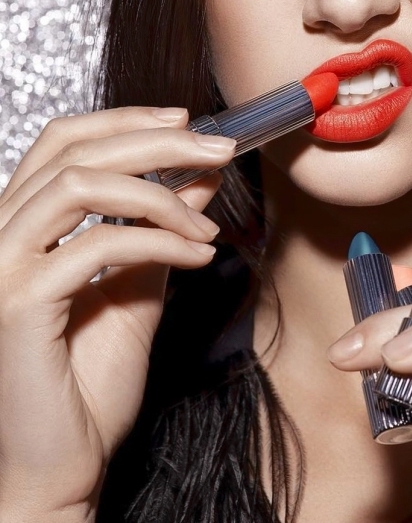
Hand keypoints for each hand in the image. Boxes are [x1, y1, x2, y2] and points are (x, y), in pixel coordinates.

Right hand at [0, 107, 235, 516]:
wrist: (64, 463)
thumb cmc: (89, 382)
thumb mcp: (139, 284)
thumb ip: (160, 227)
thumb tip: (200, 176)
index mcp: (24, 224)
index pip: (64, 140)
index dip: (126, 119)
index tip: (187, 122)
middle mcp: (1, 234)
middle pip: (74, 150)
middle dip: (157, 142)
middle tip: (219, 148)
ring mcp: (2, 266)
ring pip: (79, 184)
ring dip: (160, 196)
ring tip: (207, 229)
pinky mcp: (17, 302)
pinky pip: (95, 244)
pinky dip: (159, 240)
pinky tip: (199, 256)